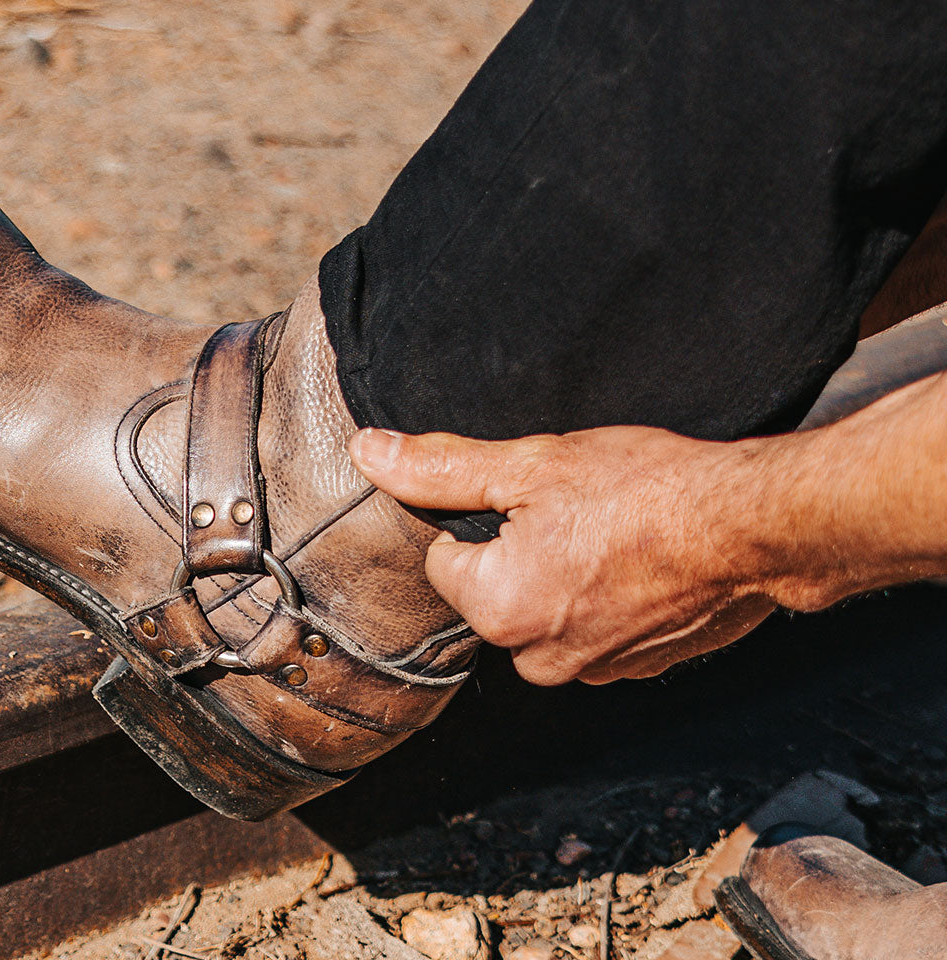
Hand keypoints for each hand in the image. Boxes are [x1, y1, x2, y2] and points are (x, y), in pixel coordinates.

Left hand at [349, 425, 776, 684]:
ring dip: (564, 573)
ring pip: (545, 608)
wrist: (754, 527)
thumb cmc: (646, 491)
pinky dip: (606, 596)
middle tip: (573, 511)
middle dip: (520, 550)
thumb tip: (369, 453)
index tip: (527, 498)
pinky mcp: (640, 668)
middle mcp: (539, 659)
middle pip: (494, 590)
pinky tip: (637, 559)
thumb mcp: (531, 464)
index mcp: (499, 612)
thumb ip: (441, 467)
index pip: (445, 561)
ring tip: (610, 533)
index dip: (478, 520)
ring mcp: (595, 669)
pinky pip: (593, 626)